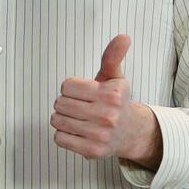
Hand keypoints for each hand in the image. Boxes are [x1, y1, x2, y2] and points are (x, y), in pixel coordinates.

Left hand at [51, 34, 161, 168]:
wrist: (130, 133)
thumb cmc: (117, 102)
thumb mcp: (115, 77)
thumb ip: (113, 56)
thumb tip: (123, 36)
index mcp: (112, 94)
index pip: (66, 86)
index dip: (71, 88)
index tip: (83, 92)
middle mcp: (108, 115)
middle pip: (60, 103)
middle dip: (65, 103)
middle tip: (79, 106)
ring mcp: (100, 135)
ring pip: (57, 120)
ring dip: (62, 118)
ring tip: (77, 118)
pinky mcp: (92, 151)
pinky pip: (59, 138)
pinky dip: (63, 134)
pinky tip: (76, 131)